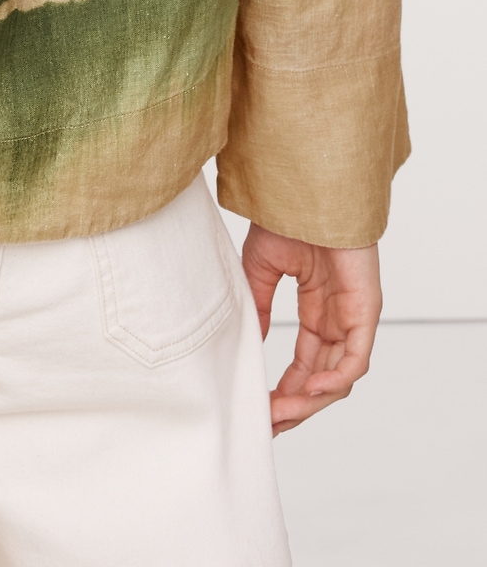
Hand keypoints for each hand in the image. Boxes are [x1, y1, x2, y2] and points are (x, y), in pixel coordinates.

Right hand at [242, 224, 380, 433]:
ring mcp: (354, 318)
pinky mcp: (365, 311)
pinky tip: (310, 391)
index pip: (307, 364)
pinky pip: (355, 359)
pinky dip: (334, 380)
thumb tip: (249, 345)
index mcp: (317, 310)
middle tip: (268, 423)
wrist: (301, 191)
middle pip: (322, 380)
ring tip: (280, 412)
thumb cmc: (284, 219)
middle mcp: (338, 320)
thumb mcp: (259, 270)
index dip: (285, 390)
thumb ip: (257, 308)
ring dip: (309, 401)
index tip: (261, 409)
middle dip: (295, 406)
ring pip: (338, 378)